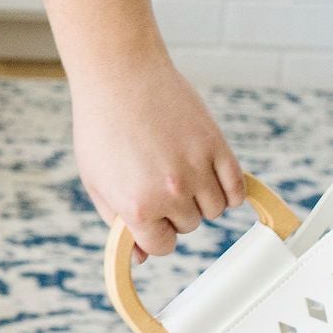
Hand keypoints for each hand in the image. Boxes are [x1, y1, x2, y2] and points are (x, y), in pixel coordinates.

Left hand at [71, 55, 245, 258]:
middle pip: (188, 226)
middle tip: (157, 180)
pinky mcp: (217, 146)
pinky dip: (228, 191)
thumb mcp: (96, 181)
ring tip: (179, 172)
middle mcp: (171, 193)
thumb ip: (117, 222)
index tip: (149, 216)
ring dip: (200, 199)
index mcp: (137, 206)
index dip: (154, 233)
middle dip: (173, 211)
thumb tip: (140, 257)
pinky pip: (236, 190)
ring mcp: (197, 169)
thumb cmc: (101, 126)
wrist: (120, 74)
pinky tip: (212, 180)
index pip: (161, 246)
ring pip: (214, 210)